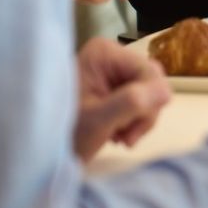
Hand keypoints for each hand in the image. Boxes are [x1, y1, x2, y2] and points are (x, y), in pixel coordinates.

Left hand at [73, 37, 171, 160]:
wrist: (39, 155)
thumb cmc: (64, 136)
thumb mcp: (98, 121)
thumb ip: (131, 102)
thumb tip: (168, 91)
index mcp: (104, 53)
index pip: (149, 71)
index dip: (150, 101)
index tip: (133, 132)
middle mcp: (110, 55)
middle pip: (151, 81)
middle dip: (144, 112)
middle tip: (125, 138)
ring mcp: (110, 70)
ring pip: (149, 92)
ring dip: (139, 119)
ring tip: (118, 137)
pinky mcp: (111, 85)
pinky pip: (139, 99)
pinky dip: (133, 119)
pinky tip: (116, 132)